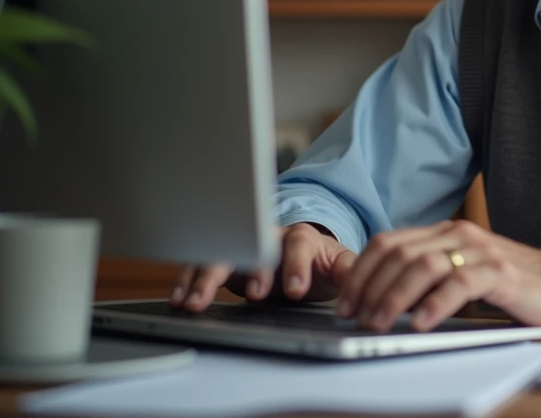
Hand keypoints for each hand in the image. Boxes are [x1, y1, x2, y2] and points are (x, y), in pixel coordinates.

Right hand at [169, 222, 356, 310]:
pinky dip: (188, 282)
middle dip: (250, 269)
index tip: (296, 289)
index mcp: (302, 237)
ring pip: (222, 253)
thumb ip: (348, 271)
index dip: (297, 265)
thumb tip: (360, 281)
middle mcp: (269, 237)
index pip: (299, 244)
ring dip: (207, 278)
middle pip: (253, 244)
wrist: (302, 255)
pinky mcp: (223, 259)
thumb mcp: (337, 265)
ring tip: (195, 303)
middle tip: (252, 296)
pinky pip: (201, 265)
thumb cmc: (318, 261)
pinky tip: (180, 299)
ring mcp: (243, 246)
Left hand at [336, 220, 540, 331]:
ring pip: (423, 266)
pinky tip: (420, 323)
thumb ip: (427, 275)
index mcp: (445, 232)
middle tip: (356, 317)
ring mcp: (480, 251)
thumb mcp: (461, 273)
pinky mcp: (500, 273)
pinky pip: (459, 284)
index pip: (389, 242)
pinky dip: (434, 304)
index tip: (345, 300)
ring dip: (394, 298)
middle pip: (399, 253)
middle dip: (370, 287)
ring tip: (379, 324)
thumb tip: (378, 297)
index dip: (361, 271)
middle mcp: (459, 235)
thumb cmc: (510, 284)